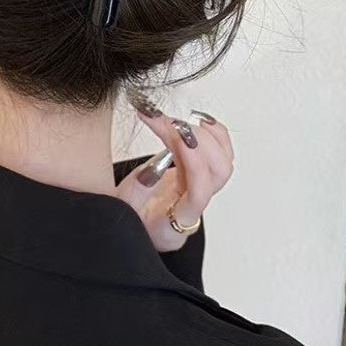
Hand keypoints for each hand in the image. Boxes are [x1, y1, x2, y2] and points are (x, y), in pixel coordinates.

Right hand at [115, 95, 234, 252]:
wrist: (140, 226)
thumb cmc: (133, 221)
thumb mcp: (122, 209)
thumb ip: (135, 192)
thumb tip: (151, 169)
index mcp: (179, 220)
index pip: (199, 194)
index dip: (192, 162)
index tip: (175, 136)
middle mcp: (197, 205)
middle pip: (219, 172)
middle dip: (198, 140)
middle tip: (170, 123)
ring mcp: (202, 187)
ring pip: (223, 160)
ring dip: (204, 133)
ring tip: (175, 120)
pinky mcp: (200, 173)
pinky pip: (218, 152)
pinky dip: (209, 132)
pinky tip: (192, 121)